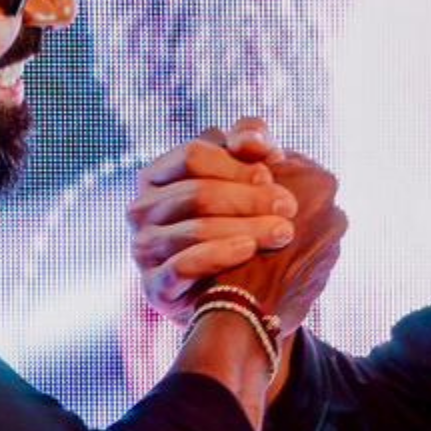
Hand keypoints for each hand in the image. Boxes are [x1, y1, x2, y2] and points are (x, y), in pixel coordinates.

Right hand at [129, 118, 333, 322]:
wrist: (226, 289)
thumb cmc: (235, 218)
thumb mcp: (243, 174)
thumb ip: (249, 143)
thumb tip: (251, 142)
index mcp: (157, 175)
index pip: (193, 156)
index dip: (235, 164)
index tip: (271, 176)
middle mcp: (141, 209)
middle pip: (197, 194)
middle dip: (248, 199)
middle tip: (289, 207)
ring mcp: (143, 249)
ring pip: (194, 230)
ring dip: (244, 228)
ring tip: (282, 232)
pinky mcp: (154, 286)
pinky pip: (181, 268)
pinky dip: (217, 256)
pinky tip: (247, 249)